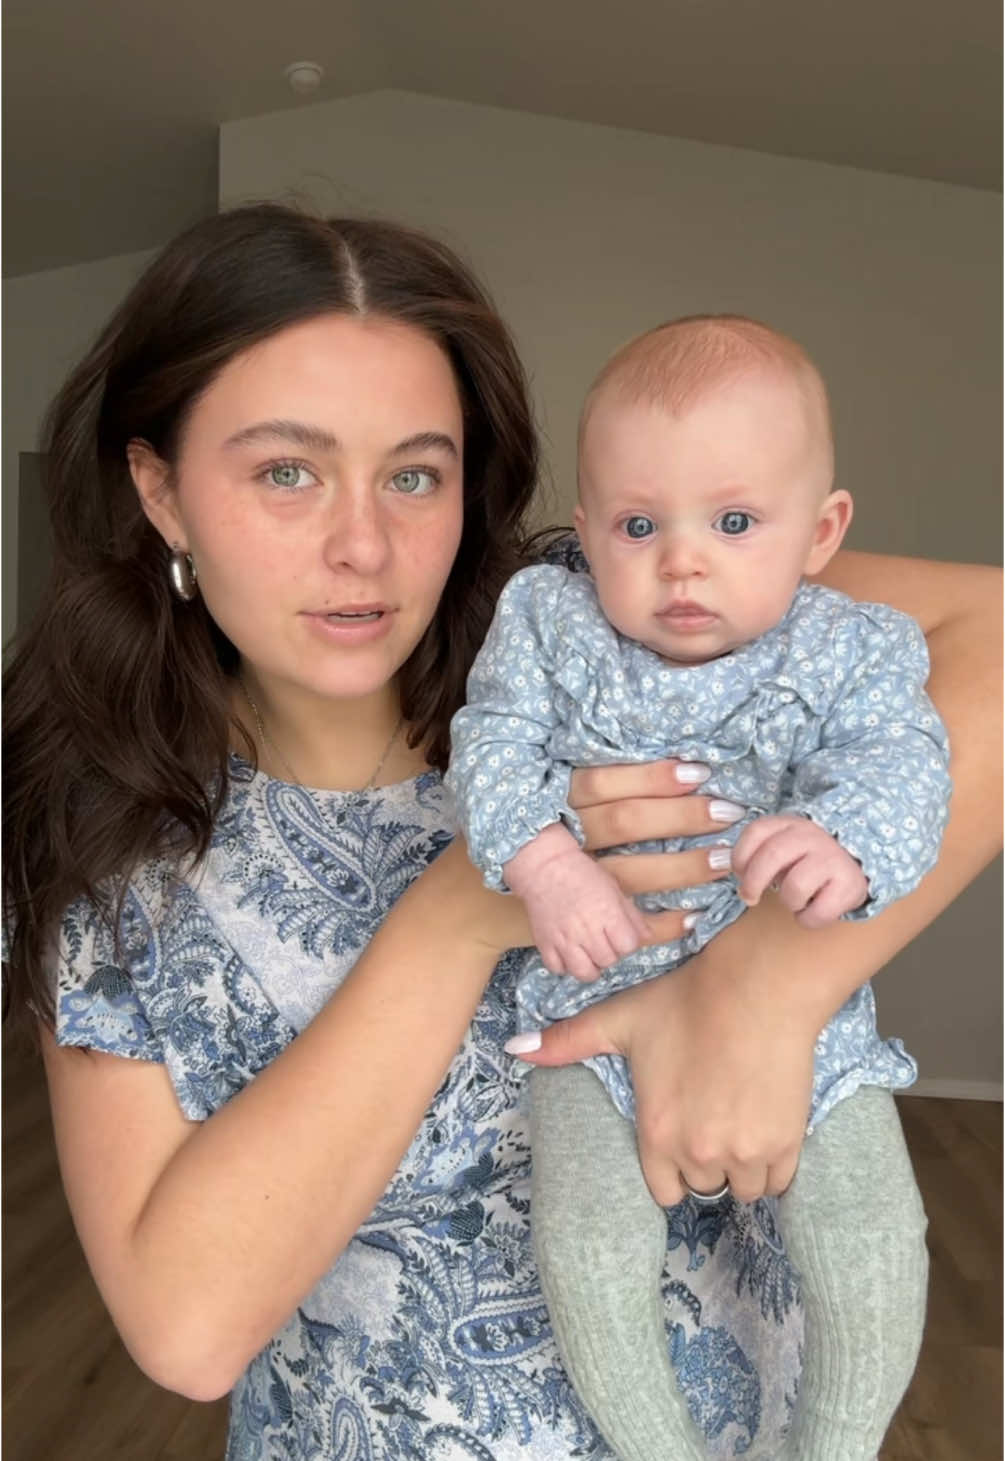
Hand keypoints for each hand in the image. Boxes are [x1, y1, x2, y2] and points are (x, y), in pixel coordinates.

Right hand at [450, 760, 737, 960]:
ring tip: (722, 861)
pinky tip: (694, 917)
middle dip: (681, 816)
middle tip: (730, 811)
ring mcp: (563, 888)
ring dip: (681, 869)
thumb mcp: (539, 802)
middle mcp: (558, 842)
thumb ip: (587, 787)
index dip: (651, 776)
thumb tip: (660, 760)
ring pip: (630, 875)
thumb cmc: (518, 841)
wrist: (470, 905)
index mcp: (547, 802)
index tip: (698, 769)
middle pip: (625, 824)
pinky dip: (661, 925)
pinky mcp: (570, 929)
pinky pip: (622, 930)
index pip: (603, 783)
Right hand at [506, 829, 649, 979]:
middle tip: (603, 942)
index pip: (628, 947)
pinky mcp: (545, 943)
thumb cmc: (582, 874)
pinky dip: (564, 966)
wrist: (545, 867)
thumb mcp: (613, 889)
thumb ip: (632, 915)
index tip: (620, 935)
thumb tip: (647, 935)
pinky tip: (567, 954)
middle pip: (608, 960)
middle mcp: (587, 931)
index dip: (627, 943)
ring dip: (590, 967)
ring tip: (588, 956)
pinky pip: (558, 969)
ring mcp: (564, 940)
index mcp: (608, 915)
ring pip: (584, 973)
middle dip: (610, 954)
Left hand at [513, 949, 815, 1205]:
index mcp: (656, 1133)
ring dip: (741, 1167)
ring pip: (743, 1189)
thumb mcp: (621, 1020)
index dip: (670, 1166)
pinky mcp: (785, 1144)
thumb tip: (512, 1049)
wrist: (757, 987)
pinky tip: (766, 1128)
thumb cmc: (686, 1001)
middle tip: (712, 1123)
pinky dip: (774, 1166)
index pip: (662, 1191)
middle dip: (705, 1163)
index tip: (681, 1137)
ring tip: (739, 1126)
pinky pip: (778, 1183)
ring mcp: (745, 1152)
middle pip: (703, 1187)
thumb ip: (568, 1041)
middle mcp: (698, 1153)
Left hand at [733, 815, 868, 928]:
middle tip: (749, 898)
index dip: (740, 857)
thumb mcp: (783, 847)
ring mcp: (833, 858)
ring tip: (794, 900)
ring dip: (788, 901)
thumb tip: (734, 874)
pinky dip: (808, 919)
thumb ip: (759, 854)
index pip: (756, 832)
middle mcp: (812, 836)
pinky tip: (811, 911)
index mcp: (790, 824)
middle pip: (771, 856)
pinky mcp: (850, 884)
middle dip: (753, 883)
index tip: (740, 874)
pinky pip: (819, 911)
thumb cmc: (807, 860)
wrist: (857, 863)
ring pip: (795, 886)